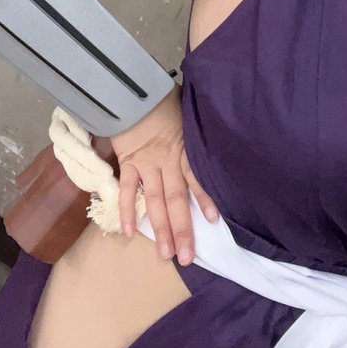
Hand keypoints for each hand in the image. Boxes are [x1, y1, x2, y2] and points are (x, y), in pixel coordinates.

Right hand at [109, 84, 217, 264]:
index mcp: (184, 149)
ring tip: (165, 253)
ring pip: (154, 201)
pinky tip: (130, 232)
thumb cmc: (164, 98)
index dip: (205, 199)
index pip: (197, 178)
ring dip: (159, 228)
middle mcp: (167, 161)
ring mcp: (146, 165)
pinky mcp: (128, 163)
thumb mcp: (189, 110)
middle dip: (182, 229)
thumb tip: (219, 129)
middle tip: (187, 257)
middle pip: (176, 199)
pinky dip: (127, 210)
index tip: (213, 222)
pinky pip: (126, 190)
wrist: (132, 89)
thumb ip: (200, 127)